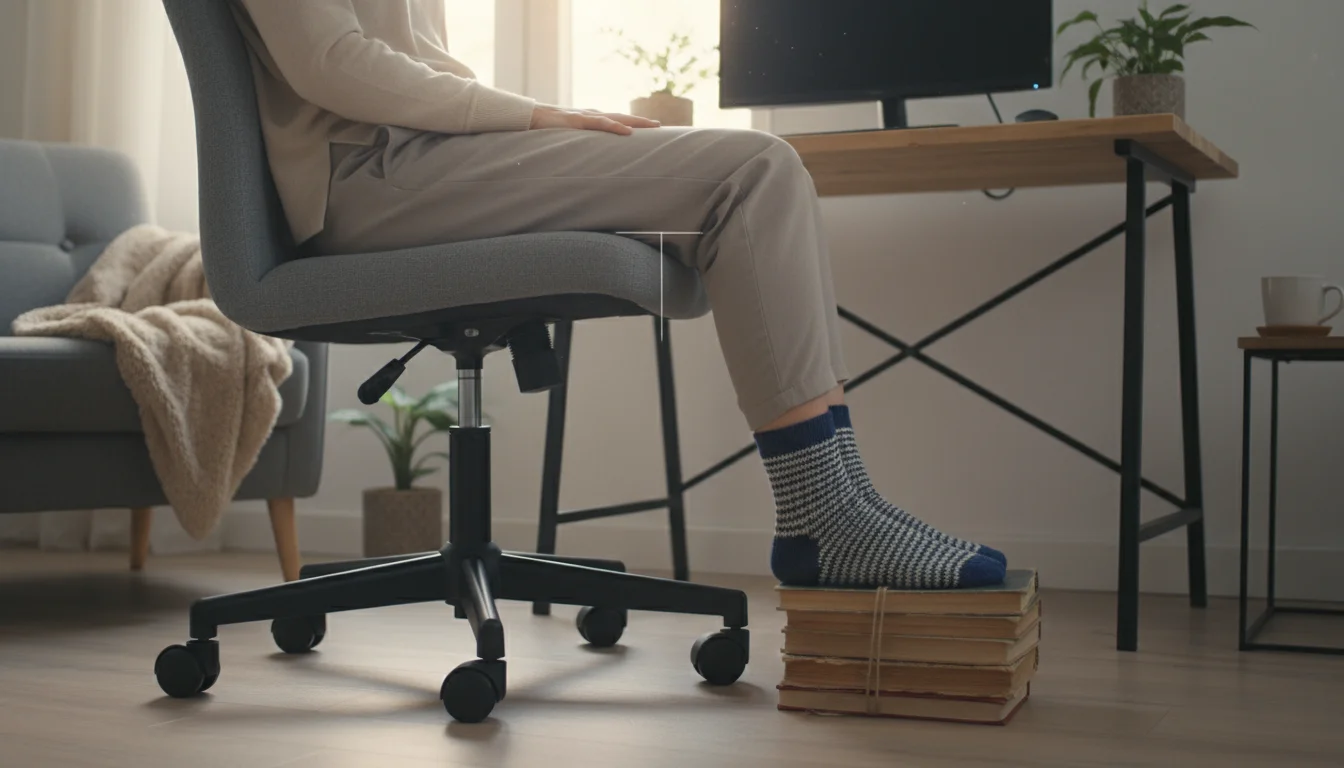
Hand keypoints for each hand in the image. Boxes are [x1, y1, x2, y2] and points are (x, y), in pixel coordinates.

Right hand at [529, 105, 659, 134]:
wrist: (527, 117)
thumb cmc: (544, 129)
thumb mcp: (565, 139)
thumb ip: (576, 146)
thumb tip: (584, 160)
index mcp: (589, 120)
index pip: (615, 121)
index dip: (632, 124)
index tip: (648, 129)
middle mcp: (591, 115)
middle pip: (621, 117)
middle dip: (641, 121)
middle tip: (659, 126)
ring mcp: (586, 117)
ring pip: (616, 118)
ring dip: (636, 122)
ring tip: (653, 125)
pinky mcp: (578, 121)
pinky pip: (601, 123)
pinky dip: (616, 127)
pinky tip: (628, 131)